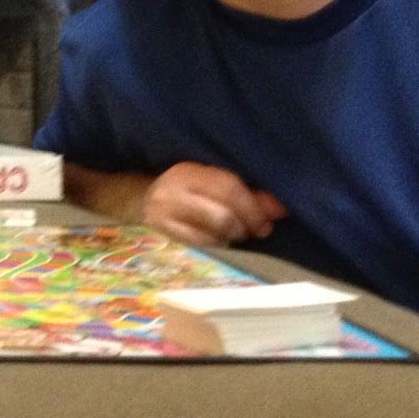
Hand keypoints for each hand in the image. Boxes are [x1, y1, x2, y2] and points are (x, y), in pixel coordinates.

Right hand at [141, 162, 286, 245]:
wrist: (139, 201)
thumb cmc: (185, 191)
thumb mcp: (209, 183)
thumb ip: (244, 193)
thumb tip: (279, 208)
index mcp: (190, 171)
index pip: (229, 187)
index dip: (255, 205)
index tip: (273, 216)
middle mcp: (173, 191)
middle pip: (223, 214)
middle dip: (249, 224)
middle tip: (260, 230)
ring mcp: (164, 215)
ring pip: (213, 233)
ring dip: (235, 237)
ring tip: (239, 234)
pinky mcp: (163, 235)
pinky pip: (201, 246)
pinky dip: (219, 246)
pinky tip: (221, 242)